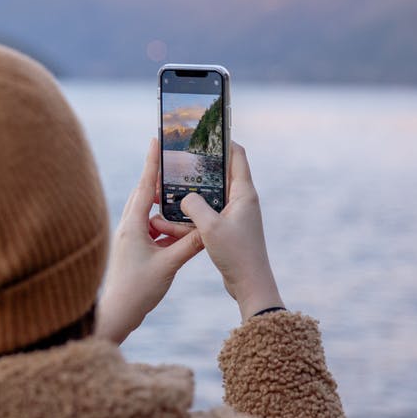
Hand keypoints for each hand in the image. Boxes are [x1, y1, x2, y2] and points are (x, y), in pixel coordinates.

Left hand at [95, 138, 204, 344]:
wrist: (116, 314)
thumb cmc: (137, 290)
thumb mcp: (168, 266)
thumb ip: (189, 245)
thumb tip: (209, 227)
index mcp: (132, 225)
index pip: (144, 186)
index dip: (152, 162)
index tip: (156, 140)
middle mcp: (127, 227)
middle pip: (144, 193)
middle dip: (158, 176)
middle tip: (172, 157)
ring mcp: (128, 238)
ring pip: (147, 212)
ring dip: (161, 201)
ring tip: (178, 188)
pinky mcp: (132, 249)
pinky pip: (149, 227)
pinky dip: (163, 222)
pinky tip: (176, 225)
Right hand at [181, 142, 283, 321]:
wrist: (250, 285)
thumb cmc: (236, 254)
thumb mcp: (210, 227)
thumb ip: (194, 205)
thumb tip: (183, 196)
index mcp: (244, 193)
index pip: (237, 155)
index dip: (223, 141)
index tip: (204, 132)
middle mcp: (241, 200)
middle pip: (219, 174)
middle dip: (197, 169)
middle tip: (178, 160)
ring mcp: (234, 215)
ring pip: (208, 197)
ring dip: (189, 197)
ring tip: (166, 192)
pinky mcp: (227, 229)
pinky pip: (206, 215)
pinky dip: (190, 216)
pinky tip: (170, 220)